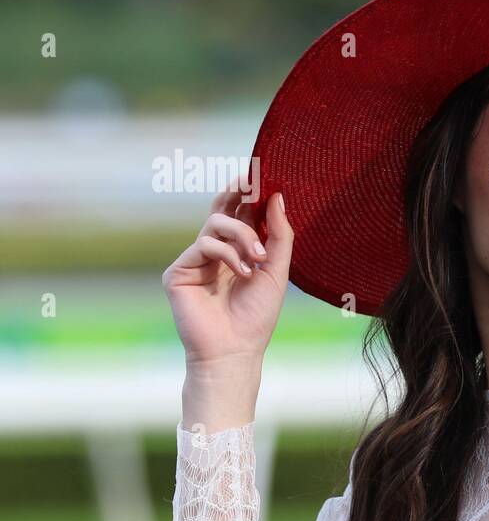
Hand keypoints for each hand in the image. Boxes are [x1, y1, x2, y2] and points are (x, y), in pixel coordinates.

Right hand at [163, 186, 293, 429]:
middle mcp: (214, 251)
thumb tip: (277, 196)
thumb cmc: (257, 315)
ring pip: (215, 223)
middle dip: (237, 191)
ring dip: (242, 235)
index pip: (240, 213)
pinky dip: (227, 254)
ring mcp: (194, 260)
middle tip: (251, 177)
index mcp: (237, 250)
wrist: (236, 349)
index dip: (248, 192)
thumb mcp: (277, 270)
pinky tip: (242, 273)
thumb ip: (278, 234)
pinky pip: (204, 244)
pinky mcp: (178, 271)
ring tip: (257, 259)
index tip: (261, 171)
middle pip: (221, 208)